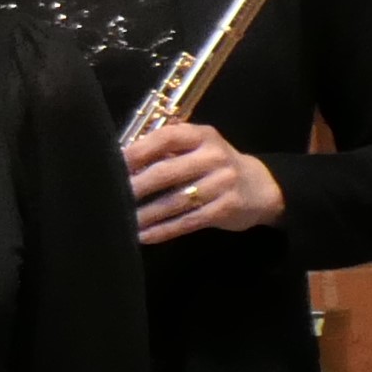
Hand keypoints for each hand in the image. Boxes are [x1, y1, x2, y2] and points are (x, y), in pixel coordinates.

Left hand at [128, 118, 282, 244]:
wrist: (260, 187)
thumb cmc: (215, 166)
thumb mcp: (197, 148)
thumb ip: (167, 152)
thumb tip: (122, 163)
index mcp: (201, 136)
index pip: (166, 138)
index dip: (138, 151)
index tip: (113, 164)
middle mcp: (213, 156)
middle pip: (167, 172)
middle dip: (136, 187)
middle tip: (111, 197)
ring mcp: (222, 183)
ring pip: (175, 201)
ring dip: (145, 214)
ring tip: (121, 221)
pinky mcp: (225, 208)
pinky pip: (187, 221)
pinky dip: (163, 230)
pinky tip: (143, 235)